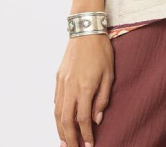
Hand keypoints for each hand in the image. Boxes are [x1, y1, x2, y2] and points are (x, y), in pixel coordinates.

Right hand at [54, 32, 113, 146]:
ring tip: (64, 142)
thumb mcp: (109, 74)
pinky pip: (56, 101)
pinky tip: (60, 121)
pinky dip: (57, 115)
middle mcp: (70, 87)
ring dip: (60, 129)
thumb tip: (97, 118)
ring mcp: (62, 83)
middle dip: (70, 138)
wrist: (86, 30)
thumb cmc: (101, 51)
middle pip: (66, 120)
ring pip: (57, 113)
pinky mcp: (58, 77)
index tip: (89, 145)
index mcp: (85, 87)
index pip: (83, 119)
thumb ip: (103, 98)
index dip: (85, 134)